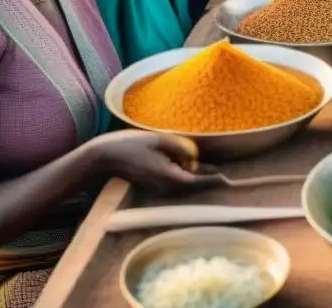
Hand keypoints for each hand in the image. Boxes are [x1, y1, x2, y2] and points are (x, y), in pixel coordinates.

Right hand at [85, 131, 216, 194]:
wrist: (104, 157)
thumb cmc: (132, 145)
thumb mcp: (160, 141)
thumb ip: (181, 149)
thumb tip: (194, 159)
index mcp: (168, 177)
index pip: (197, 182)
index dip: (213, 180)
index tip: (227, 180)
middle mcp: (165, 188)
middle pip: (193, 186)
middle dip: (208, 180)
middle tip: (227, 177)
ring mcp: (158, 189)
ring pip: (185, 187)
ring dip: (197, 179)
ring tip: (213, 171)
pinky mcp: (153, 186)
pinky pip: (175, 184)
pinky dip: (186, 178)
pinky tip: (192, 167)